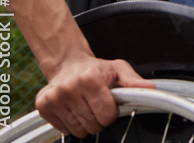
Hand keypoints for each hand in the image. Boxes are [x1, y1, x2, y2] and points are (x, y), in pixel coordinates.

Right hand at [35, 55, 154, 137]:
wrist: (67, 64)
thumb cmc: (95, 69)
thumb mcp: (118, 69)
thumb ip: (133, 81)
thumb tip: (151, 88)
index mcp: (89, 79)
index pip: (106, 115)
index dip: (111, 113)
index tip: (109, 105)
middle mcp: (69, 88)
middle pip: (92, 125)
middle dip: (99, 119)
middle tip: (97, 106)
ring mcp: (54, 98)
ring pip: (78, 130)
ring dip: (86, 123)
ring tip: (86, 107)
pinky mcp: (43, 106)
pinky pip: (64, 129)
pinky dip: (71, 124)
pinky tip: (74, 109)